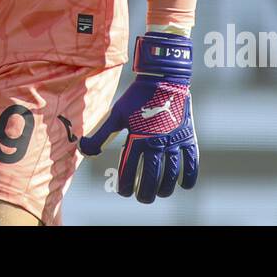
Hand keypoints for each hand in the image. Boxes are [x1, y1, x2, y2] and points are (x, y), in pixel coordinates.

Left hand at [80, 32, 197, 202]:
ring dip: (165, 188)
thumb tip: (84, 151)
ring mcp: (174, 141)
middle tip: (142, 198)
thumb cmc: (136, 97)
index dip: (126, 185)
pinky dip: (189, 176)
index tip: (124, 192)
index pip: (130, 171)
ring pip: (171, 174)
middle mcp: (156, 143)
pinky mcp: (187, 136)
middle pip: (152, 178)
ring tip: (160, 193)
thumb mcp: (116, 115)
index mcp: (137, 139)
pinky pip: (191, 162)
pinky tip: (183, 185)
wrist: (162, 79)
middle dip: (145, 192)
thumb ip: (100, 135)